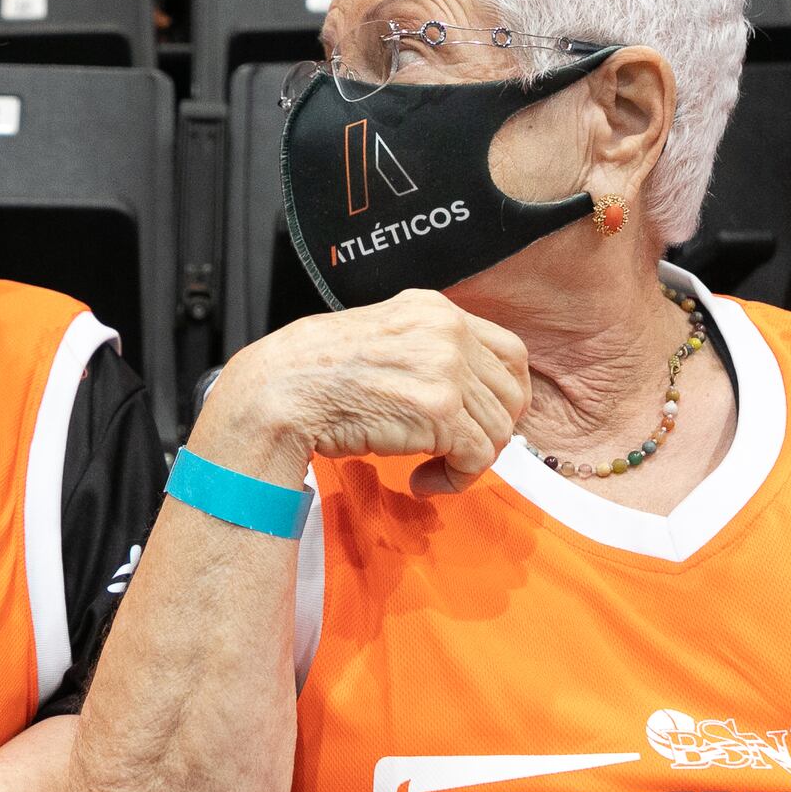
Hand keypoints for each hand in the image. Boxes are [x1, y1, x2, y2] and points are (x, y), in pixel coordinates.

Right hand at [205, 290, 531, 495]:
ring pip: (498, 430)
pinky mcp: (439, 411)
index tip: (485, 420)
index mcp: (434, 309)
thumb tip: (465, 389)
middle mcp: (447, 331)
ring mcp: (446, 369)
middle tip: (456, 452)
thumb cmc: (315, 374)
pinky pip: (477, 457)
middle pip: (511, 394)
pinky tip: (423, 481)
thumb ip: (426, 350)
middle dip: (490, 433)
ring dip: (469, 461)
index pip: (510, 353)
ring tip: (431, 470)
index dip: (506, 394)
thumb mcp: (381, 337)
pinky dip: (456, 479)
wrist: (279, 392)